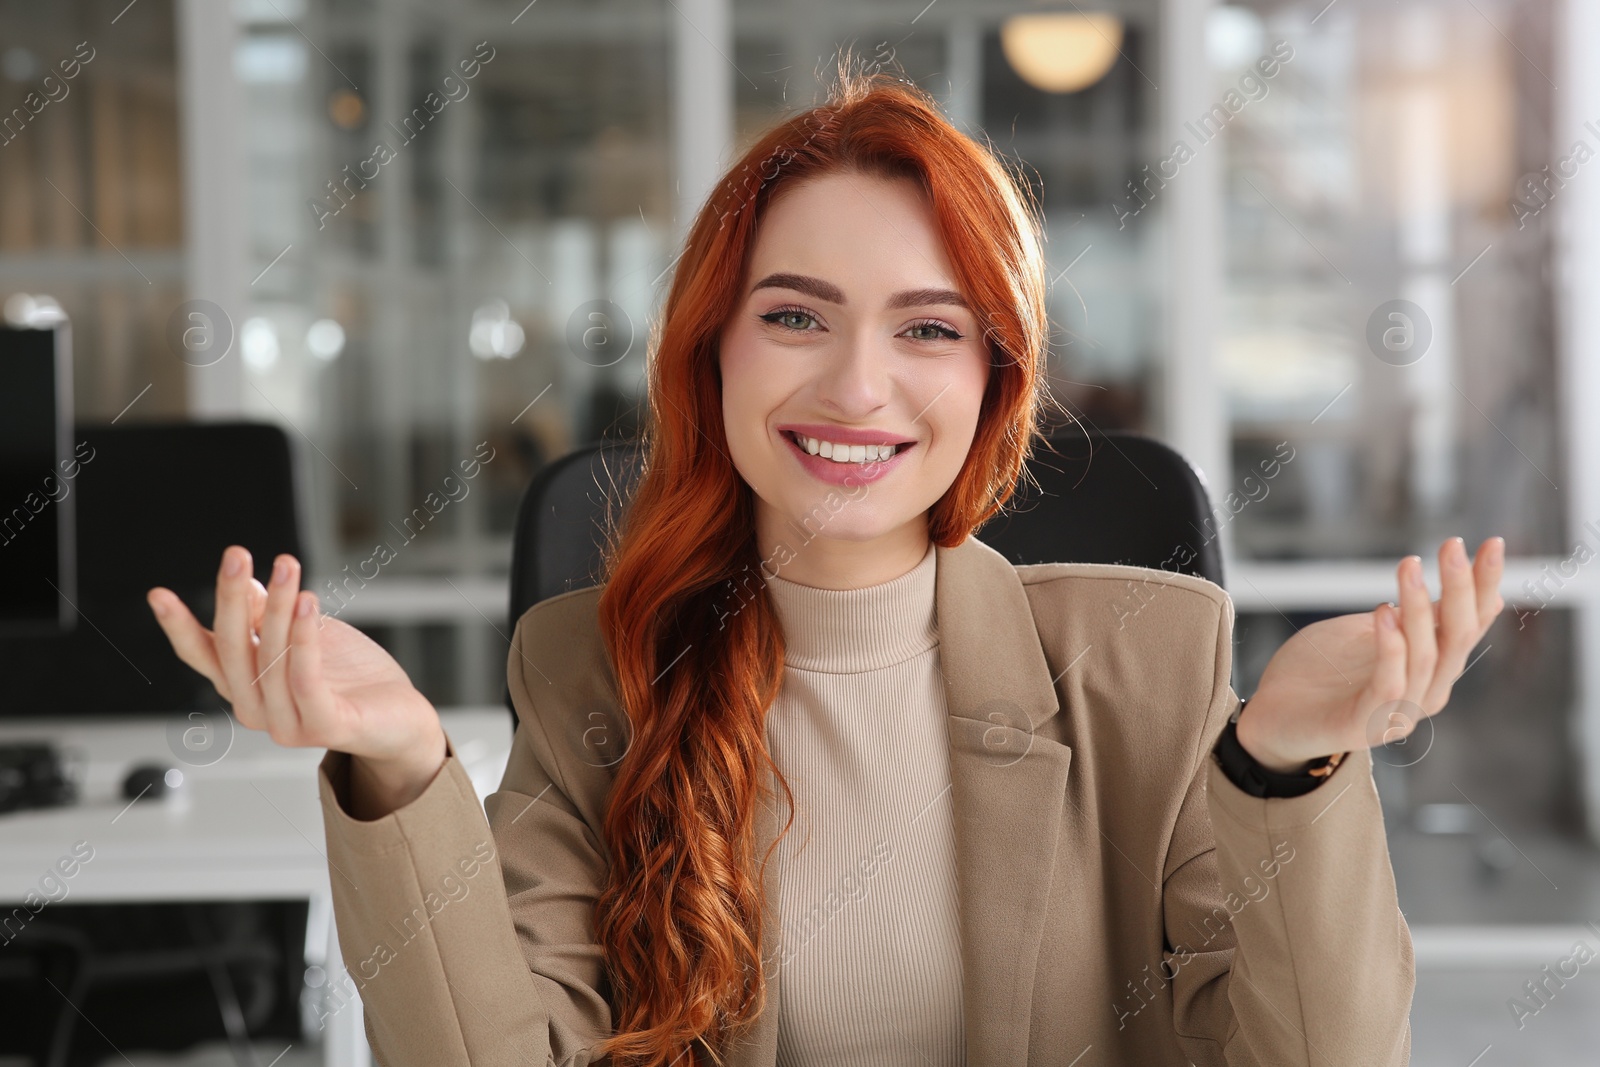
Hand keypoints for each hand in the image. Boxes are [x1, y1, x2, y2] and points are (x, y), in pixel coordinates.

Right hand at [146, 545, 445, 816]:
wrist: (399, 721)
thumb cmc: (350, 679)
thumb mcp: (304, 636)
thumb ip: (269, 617)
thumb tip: (243, 584)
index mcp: (246, 684)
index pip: (203, 654)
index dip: (179, 627)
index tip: (158, 594)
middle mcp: (257, 708)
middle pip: (233, 649)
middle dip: (232, 598)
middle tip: (237, 555)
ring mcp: (287, 723)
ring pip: (270, 659)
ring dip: (279, 609)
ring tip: (287, 566)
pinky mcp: (323, 727)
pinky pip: (305, 680)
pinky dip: (304, 640)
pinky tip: (308, 603)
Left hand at [1237, 536, 1505, 772]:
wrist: (1270, 716)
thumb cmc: (1321, 670)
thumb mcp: (1372, 630)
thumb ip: (1416, 615)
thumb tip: (1462, 582)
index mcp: (1432, 669)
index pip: (1470, 623)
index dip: (1483, 585)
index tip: (1492, 542)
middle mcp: (1426, 692)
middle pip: (1458, 638)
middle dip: (1461, 589)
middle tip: (1453, 545)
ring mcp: (1398, 713)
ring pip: (1426, 657)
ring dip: (1419, 608)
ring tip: (1409, 566)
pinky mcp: (1363, 725)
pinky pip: (1390, 684)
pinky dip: (1391, 648)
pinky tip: (1384, 612)